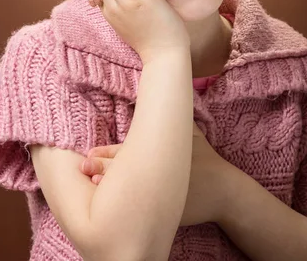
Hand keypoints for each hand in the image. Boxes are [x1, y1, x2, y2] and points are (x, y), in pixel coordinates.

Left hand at [80, 121, 225, 226]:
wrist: (224, 192)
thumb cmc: (206, 158)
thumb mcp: (191, 131)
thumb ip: (172, 115)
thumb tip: (158, 92)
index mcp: (158, 153)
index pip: (124, 153)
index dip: (104, 153)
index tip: (88, 153)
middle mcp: (153, 174)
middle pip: (119, 172)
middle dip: (98, 169)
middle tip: (83, 167)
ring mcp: (156, 196)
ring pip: (123, 193)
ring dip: (104, 188)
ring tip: (91, 182)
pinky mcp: (161, 214)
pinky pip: (134, 211)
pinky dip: (118, 207)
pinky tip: (106, 206)